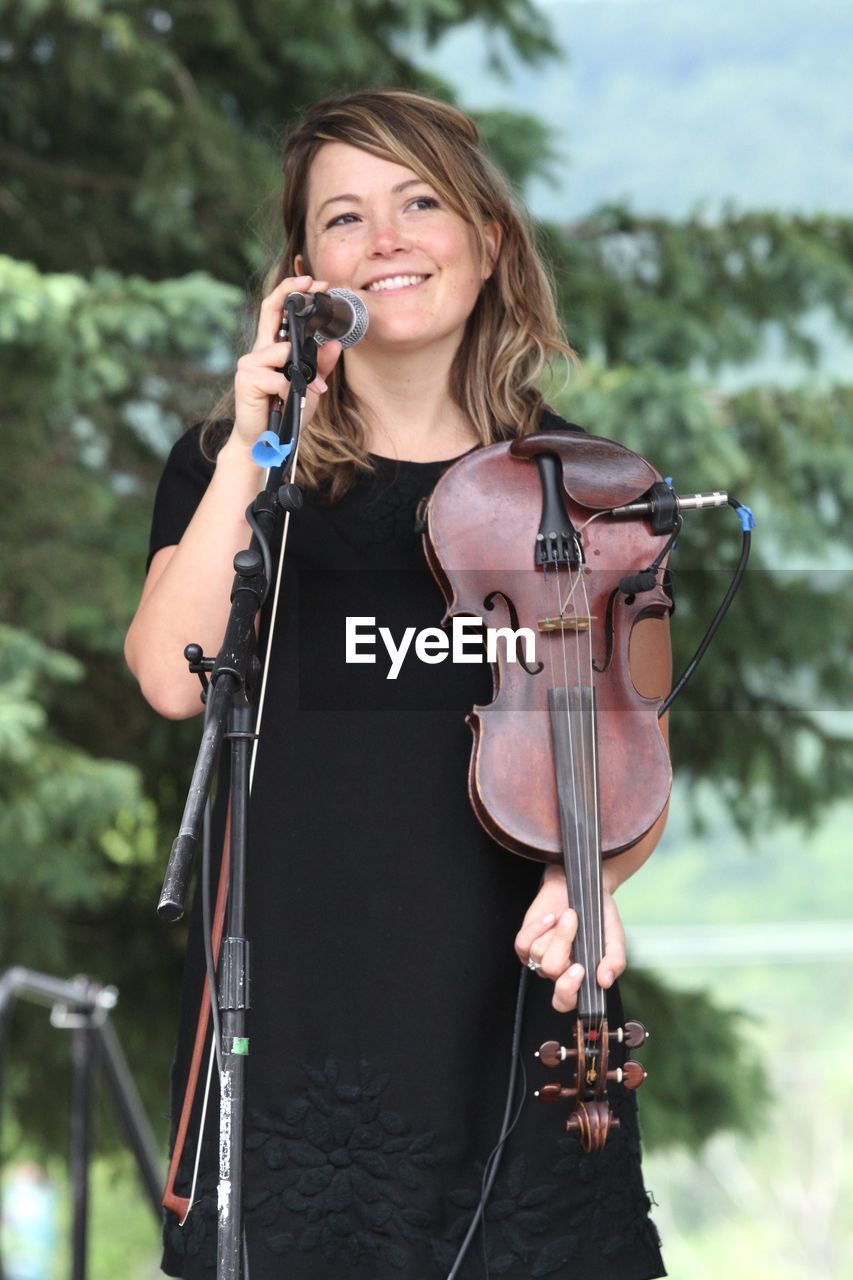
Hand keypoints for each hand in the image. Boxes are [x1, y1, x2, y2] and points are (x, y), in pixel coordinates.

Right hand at [232, 274, 344, 446]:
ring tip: (304, 392)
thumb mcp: (310, 388)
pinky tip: (286, 403)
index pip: (278, 310)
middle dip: (292, 291)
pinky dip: (290, 391)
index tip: (314, 281)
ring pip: (284, 351)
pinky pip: (279, 377)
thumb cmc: (287, 413)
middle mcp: (259, 350)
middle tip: (313, 282)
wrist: (266, 443)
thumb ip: (321, 366)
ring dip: (301, 373)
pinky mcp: (246, 379)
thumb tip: (335, 344)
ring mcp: (250, 362)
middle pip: (270, 309)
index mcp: (273, 348)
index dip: (293, 291)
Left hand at [514, 866, 626, 1012]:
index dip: (568, 991)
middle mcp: (557, 969)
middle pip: (552, 972)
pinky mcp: (526, 938)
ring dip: (557, 931)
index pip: (564, 1001)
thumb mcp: (614, 937)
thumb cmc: (599, 915)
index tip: (581, 970)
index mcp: (578, 977)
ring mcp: (540, 954)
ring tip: (570, 915)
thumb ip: (614, 960)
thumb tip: (605, 981)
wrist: (583, 887)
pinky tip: (551, 917)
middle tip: (575, 938)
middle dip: (562, 951)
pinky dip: (537, 928)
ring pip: (539, 954)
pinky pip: (523, 943)